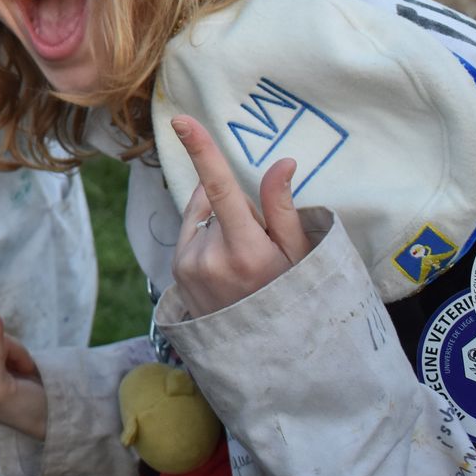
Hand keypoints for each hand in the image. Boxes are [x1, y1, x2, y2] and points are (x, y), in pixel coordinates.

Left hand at [167, 116, 313, 318]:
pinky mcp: (177, 273)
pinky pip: (192, 235)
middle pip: (216, 201)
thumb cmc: (292, 298)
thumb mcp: (299, 256)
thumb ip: (284, 208)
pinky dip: (207, 240)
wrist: (264, 354)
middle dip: (237, 211)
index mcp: (246, 252)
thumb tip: (282, 163)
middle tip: (259, 248)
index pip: (221, 190)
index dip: (202, 151)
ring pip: (202, 218)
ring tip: (242, 264)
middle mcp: (209, 258)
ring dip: (220, 227)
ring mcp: (188, 267)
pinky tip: (226, 268)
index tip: (182, 121)